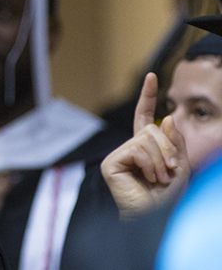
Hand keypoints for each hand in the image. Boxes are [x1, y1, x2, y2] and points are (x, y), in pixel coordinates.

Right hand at [101, 73, 190, 218]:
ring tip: (160, 178)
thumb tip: (165, 117)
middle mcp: (130, 149)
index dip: (148, 96)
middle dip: (168, 149)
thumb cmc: (169, 199)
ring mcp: (119, 155)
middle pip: (151, 129)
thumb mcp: (181, 165)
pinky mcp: (112, 163)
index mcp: (146, 148)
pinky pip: (136, 149)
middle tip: (171, 170)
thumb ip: (175, 141)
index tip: (151, 76)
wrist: (156, 218)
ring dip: (161, 159)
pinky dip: (150, 164)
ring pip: (146, 138)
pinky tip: (149, 178)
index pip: (145, 117)